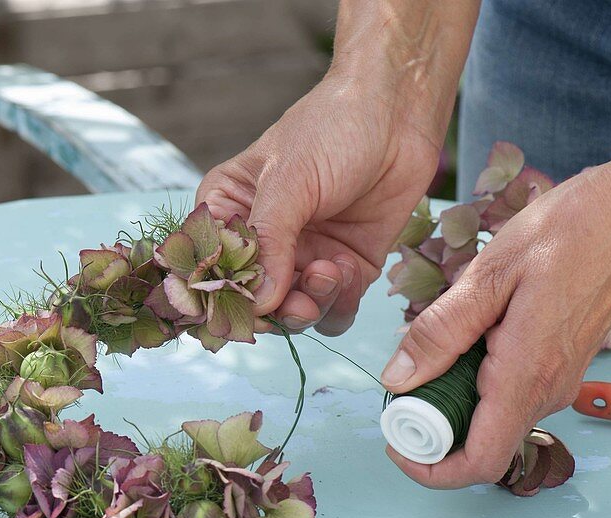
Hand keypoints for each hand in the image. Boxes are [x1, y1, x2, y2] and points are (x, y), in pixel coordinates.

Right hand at [195, 1, 478, 334]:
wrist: (399, 110)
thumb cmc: (332, 127)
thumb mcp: (288, 180)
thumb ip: (270, 242)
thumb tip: (258, 303)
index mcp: (230, 212)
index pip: (211, 269)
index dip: (225, 296)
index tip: (247, 306)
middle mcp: (264, 242)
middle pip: (254, 303)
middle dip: (277, 309)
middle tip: (300, 301)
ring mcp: (305, 257)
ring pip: (295, 314)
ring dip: (312, 305)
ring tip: (332, 270)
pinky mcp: (346, 267)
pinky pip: (335, 310)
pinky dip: (341, 303)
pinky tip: (350, 267)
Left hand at [380, 162, 610, 487]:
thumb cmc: (567, 233)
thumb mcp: (488, 276)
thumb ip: (440, 332)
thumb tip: (397, 379)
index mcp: (526, 377)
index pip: (479, 463)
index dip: (431, 468)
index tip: (395, 442)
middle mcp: (547, 392)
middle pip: (480, 445)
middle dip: (431, 428)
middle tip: (400, 385)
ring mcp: (558, 382)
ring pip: (493, 419)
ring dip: (452, 401)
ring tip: (429, 352)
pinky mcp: (561, 367)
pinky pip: (509, 394)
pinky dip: (474, 382)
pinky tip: (462, 338)